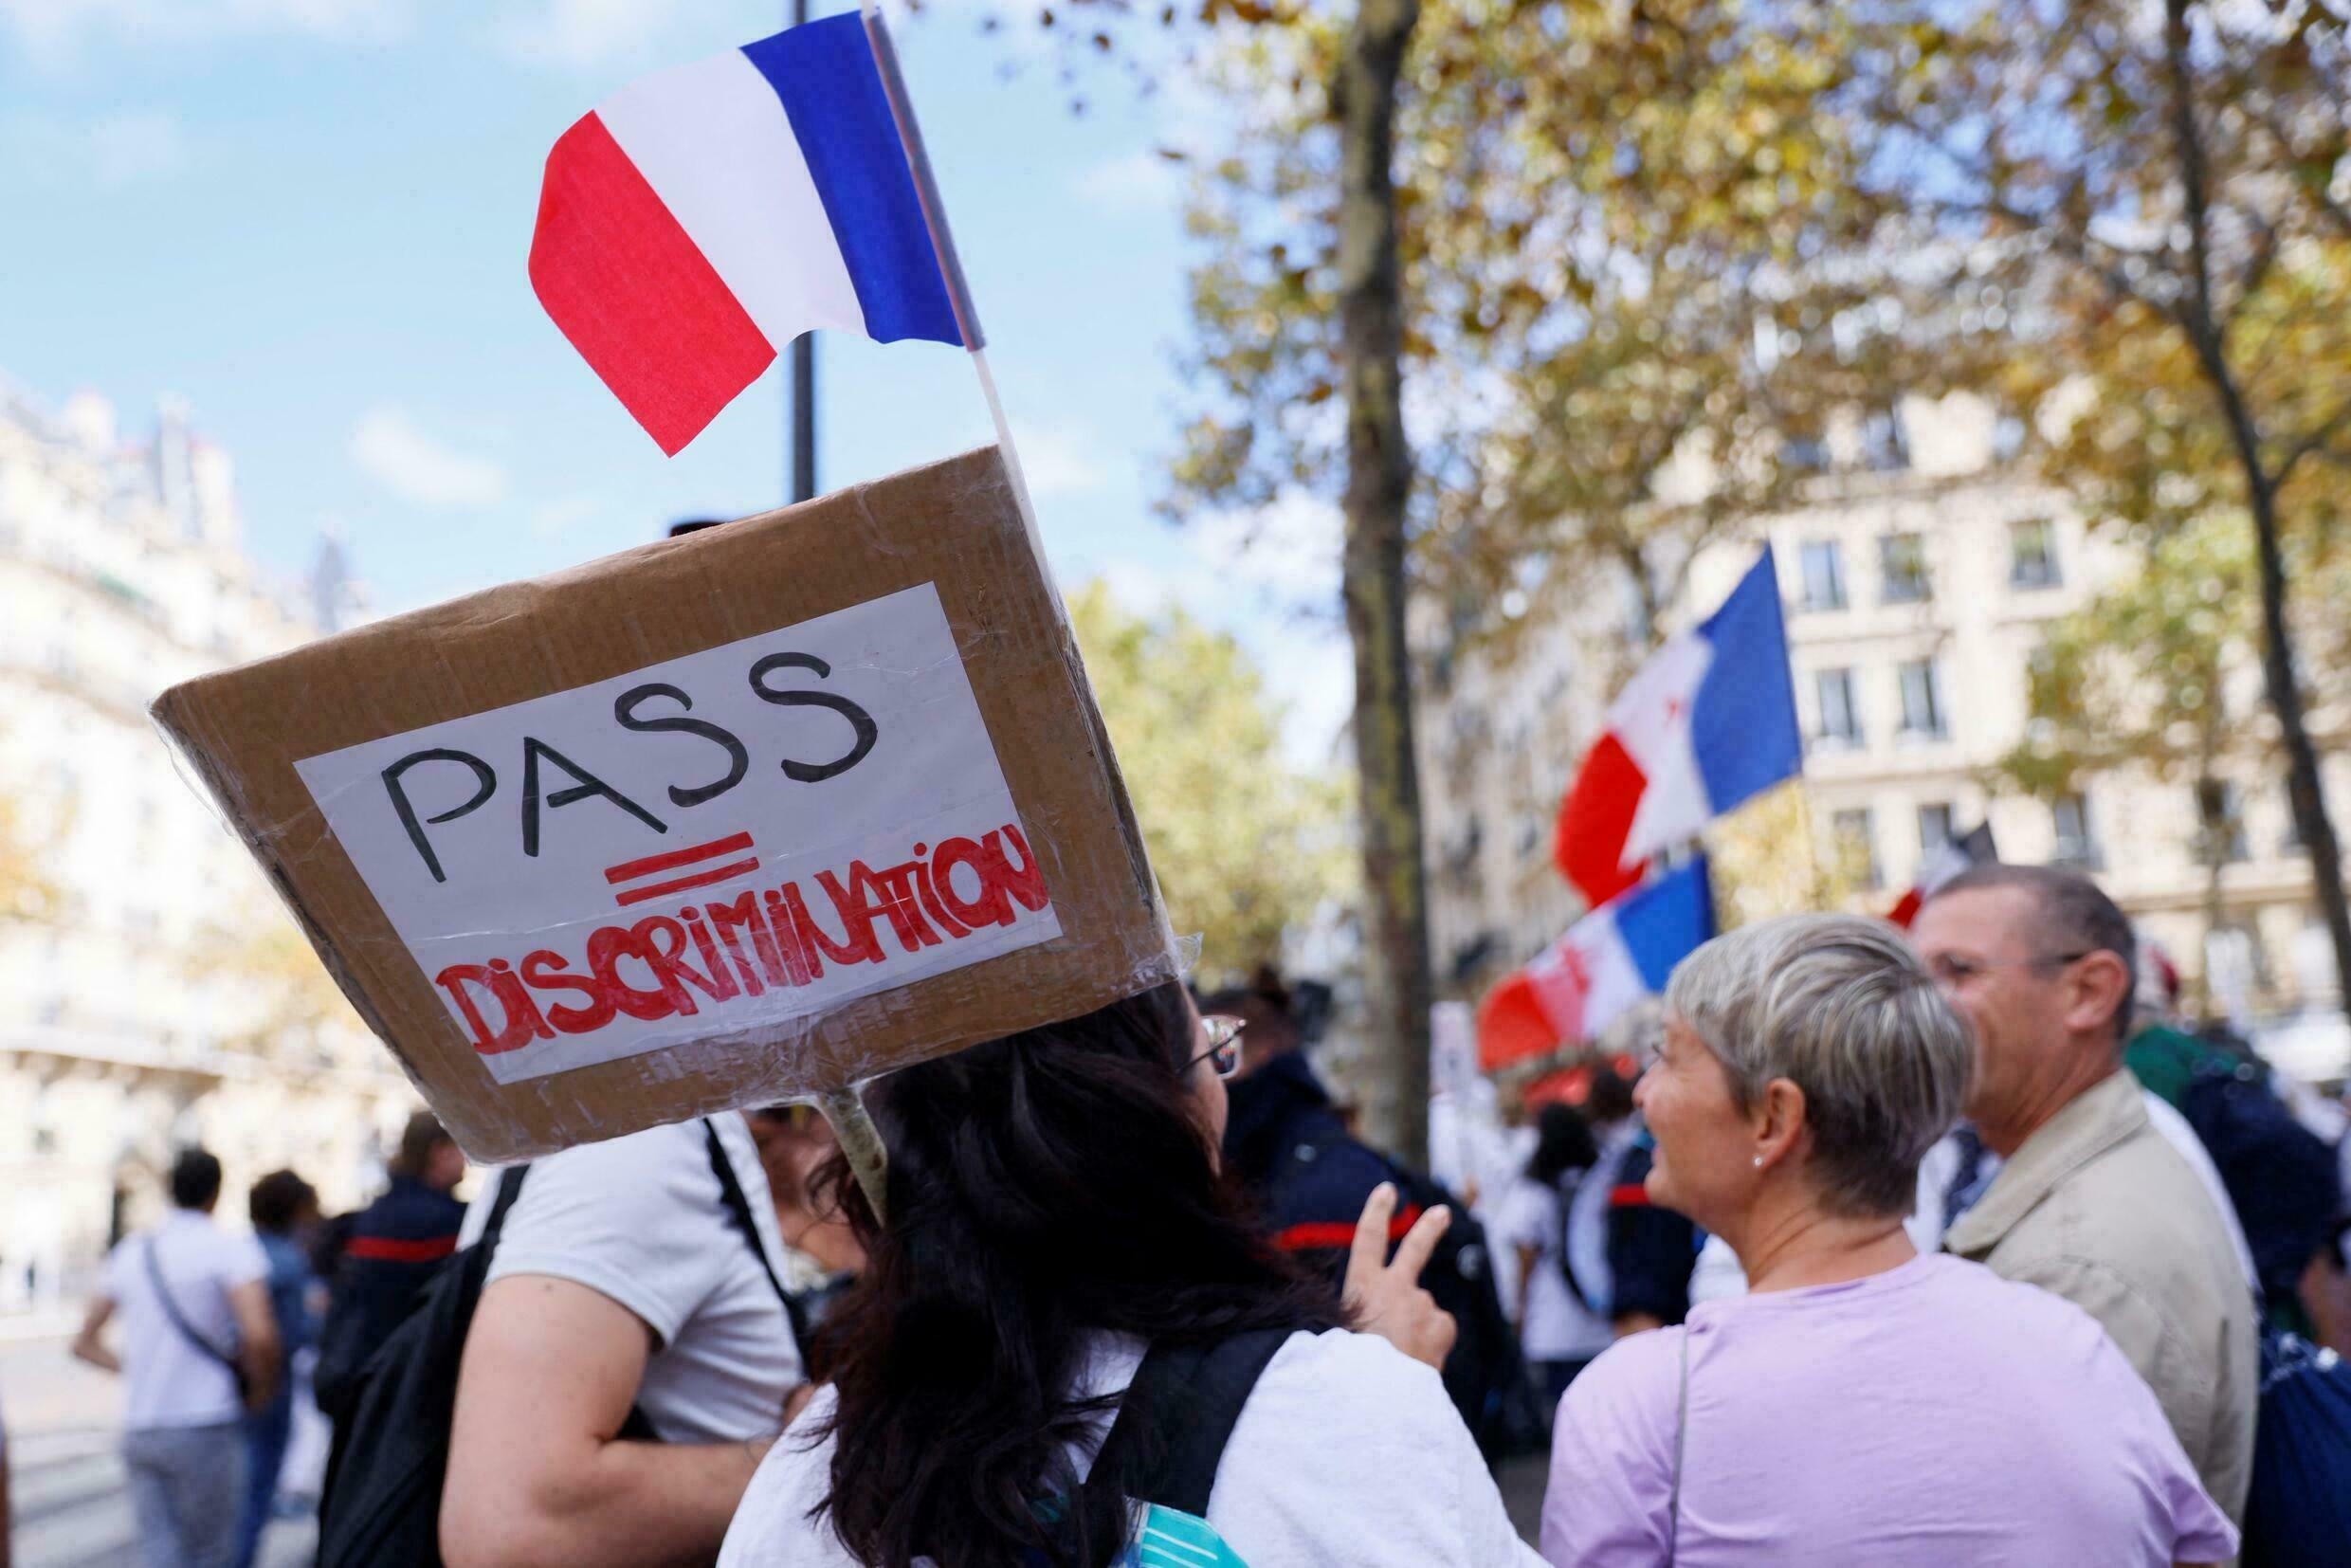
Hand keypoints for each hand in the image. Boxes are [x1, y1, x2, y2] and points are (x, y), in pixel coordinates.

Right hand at [1342, 1183, 1456, 1369]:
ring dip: (1417, 1332)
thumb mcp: (1337, 1335)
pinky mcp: (1440, 1323)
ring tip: (1399, 1362)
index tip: (1386, 1190)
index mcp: (1360, 1286)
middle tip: (1442, 1214)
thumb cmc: (1346, 1369)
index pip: (1368, 1239)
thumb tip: (1385, 1330)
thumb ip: (1361, 1321)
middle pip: (1415, 1249)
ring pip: (1424, 1313)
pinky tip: (1418, 1363)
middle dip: (1429, 1229)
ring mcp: (1420, 1303)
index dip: (1376, 1212)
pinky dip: (1432, 1345)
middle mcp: (1393, 1286)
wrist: (1373, 1394)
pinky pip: (1439, 1332)